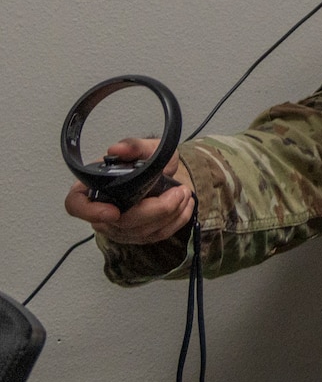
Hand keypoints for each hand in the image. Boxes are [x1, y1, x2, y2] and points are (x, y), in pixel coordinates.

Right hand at [63, 138, 193, 245]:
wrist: (166, 174)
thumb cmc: (149, 162)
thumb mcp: (146, 147)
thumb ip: (134, 146)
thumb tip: (117, 149)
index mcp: (92, 188)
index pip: (76, 206)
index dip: (90, 212)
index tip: (113, 211)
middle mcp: (102, 211)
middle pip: (120, 223)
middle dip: (154, 209)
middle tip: (178, 192)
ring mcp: (119, 227)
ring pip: (141, 232)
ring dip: (170, 214)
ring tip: (185, 193)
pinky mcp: (138, 236)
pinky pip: (157, 235)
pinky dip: (176, 221)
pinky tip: (185, 205)